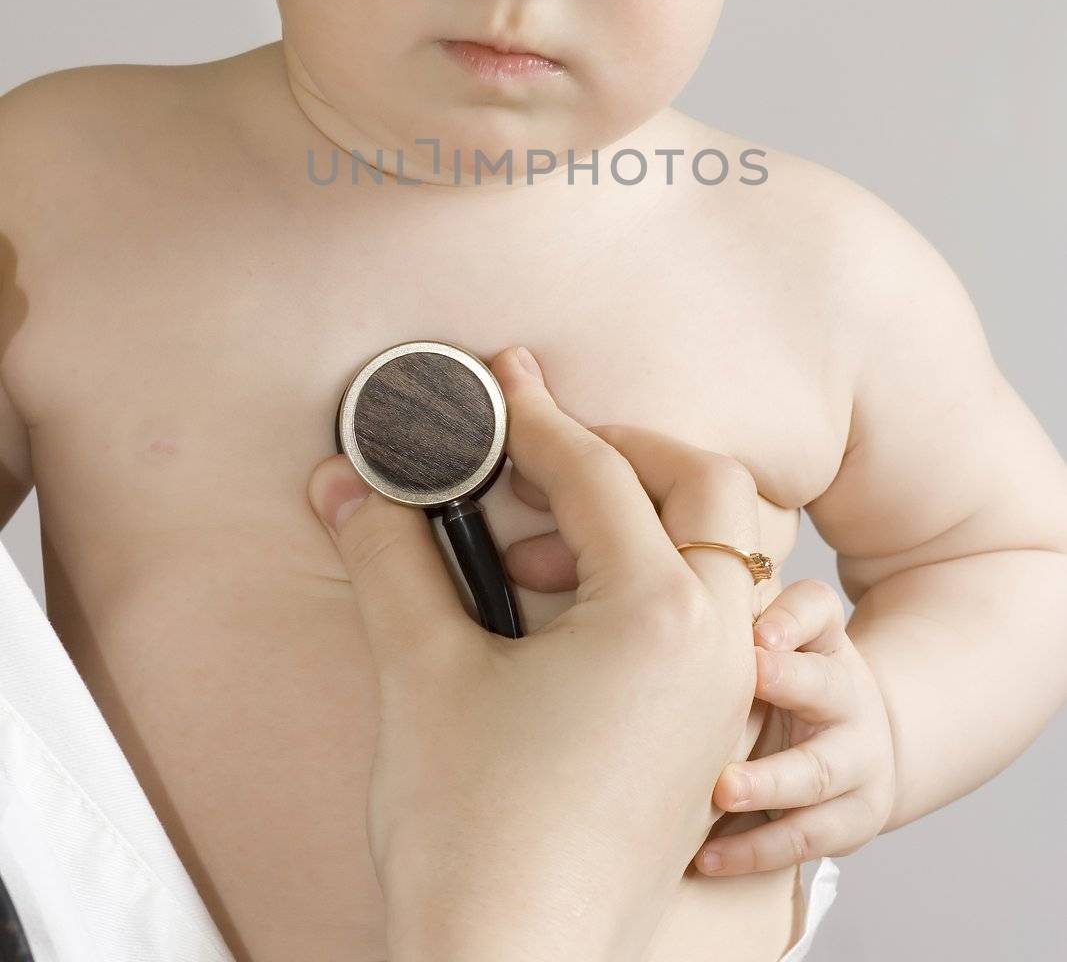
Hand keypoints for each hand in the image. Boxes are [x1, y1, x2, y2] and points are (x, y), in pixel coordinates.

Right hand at [306, 346, 761, 961]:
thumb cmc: (477, 832)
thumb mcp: (424, 674)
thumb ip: (390, 557)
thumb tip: (347, 483)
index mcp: (662, 614)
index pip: (598, 472)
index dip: (536, 416)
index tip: (497, 380)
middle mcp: (718, 646)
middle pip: (710, 487)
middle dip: (628, 449)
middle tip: (545, 451)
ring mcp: (725, 697)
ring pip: (729, 554)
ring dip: (650, 517)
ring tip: (550, 543)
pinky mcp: (710, 738)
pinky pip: (719, 618)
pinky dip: (662, 582)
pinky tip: (575, 615)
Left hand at [697, 578, 896, 875]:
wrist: (858, 749)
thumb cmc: (785, 688)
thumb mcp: (773, 648)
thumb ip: (730, 626)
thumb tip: (659, 608)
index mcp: (826, 642)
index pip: (819, 611)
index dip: (791, 618)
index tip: (756, 635)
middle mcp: (850, 696)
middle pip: (826, 687)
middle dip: (786, 688)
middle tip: (741, 686)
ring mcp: (859, 761)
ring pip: (819, 774)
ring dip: (768, 784)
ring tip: (722, 792)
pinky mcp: (854, 820)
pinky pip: (805, 838)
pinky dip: (755, 850)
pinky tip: (708, 856)